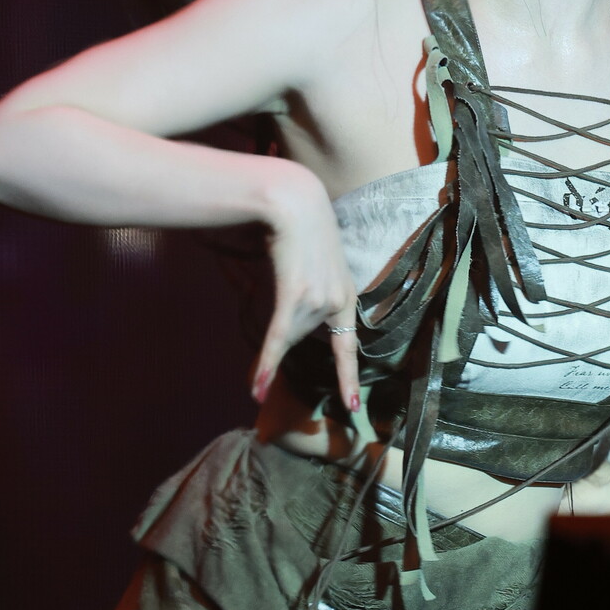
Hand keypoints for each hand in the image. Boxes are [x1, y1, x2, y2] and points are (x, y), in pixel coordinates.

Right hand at [252, 163, 358, 413]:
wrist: (295, 203)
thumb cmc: (304, 231)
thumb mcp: (322, 269)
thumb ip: (316, 297)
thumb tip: (297, 320)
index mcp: (347, 298)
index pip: (348, 348)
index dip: (348, 378)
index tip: (351, 406)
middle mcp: (337, 302)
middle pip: (301, 337)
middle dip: (286, 328)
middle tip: (289, 284)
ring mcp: (318, 300)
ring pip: (287, 333)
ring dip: (274, 321)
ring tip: (284, 277)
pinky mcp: (296, 295)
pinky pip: (279, 340)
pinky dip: (267, 364)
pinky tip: (258, 389)